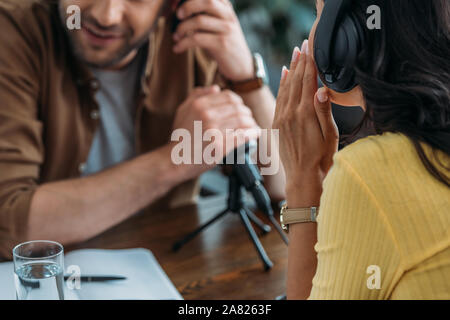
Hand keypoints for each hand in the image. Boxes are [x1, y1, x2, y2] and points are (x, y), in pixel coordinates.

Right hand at [171, 86, 260, 175]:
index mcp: (199, 105)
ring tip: (254, 128)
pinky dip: (252, 134)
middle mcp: (206, 115)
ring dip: (252, 124)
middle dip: (248, 113)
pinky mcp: (219, 147)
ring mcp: (213, 131)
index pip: (228, 97)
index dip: (239, 102)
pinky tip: (255, 135)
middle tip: (250, 120)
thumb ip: (197, 96)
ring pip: (243, 121)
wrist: (174, 160)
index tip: (242, 110)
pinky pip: (242, 136)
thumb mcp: (183, 111)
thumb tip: (216, 87)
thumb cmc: (180, 137)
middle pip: (238, 108)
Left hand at [172, 0, 253, 81]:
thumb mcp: (217, 25)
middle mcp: (228, 16)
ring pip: (199, 21)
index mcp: (226, 7)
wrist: (241, 65)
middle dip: (187, 6)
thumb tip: (179, 9)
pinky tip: (177, 48)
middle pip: (207, 1)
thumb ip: (205, 14)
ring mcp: (227, 30)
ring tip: (175, 36)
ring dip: (182, 28)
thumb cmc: (223, 43)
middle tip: (177, 16)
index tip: (176, 5)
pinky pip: (197, 39)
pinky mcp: (222, 45)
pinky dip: (183, 43)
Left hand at [272, 41, 338, 206]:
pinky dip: (282, 85)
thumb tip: (321, 90)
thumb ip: (324, 111)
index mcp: (306, 114)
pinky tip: (284, 75)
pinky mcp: (276, 124)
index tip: (310, 48)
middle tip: (303, 45)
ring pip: (286, 88)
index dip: (309, 63)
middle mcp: (291, 113)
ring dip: (290, 70)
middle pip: (296, 81)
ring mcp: (281, 119)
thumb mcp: (329, 136)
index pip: (308, 82)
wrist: (303, 177)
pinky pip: (279, 99)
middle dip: (300, 62)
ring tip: (295, 55)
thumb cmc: (321, 159)